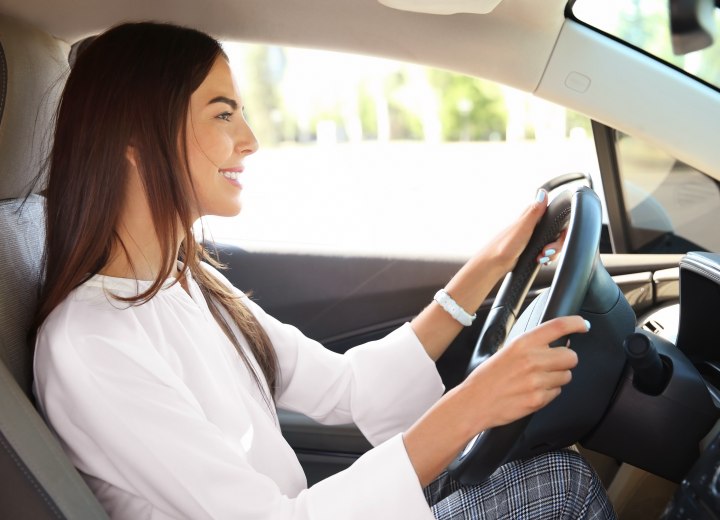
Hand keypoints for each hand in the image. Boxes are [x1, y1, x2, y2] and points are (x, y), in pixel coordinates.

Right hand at [403, 315, 588, 485]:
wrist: (474, 402)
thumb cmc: (488, 377)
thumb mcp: (507, 351)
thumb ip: (532, 346)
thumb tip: (558, 343)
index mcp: (523, 343)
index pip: (558, 326)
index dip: (575, 323)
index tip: (583, 324)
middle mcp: (532, 360)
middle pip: (571, 356)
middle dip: (566, 360)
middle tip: (554, 363)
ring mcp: (537, 381)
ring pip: (567, 376)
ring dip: (557, 377)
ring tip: (537, 380)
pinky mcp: (539, 399)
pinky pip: (557, 393)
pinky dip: (549, 392)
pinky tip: (532, 391)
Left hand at [485, 189, 564, 272]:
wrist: (494, 264)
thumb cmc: (504, 245)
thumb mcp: (523, 227)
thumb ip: (534, 211)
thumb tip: (543, 193)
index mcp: (531, 216)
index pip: (556, 217)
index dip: (561, 229)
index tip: (556, 238)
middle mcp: (533, 225)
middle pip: (557, 233)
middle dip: (556, 245)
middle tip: (546, 251)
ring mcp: (533, 237)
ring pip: (553, 243)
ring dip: (551, 253)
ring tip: (541, 258)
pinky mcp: (531, 248)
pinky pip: (546, 251)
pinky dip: (546, 257)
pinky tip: (540, 260)